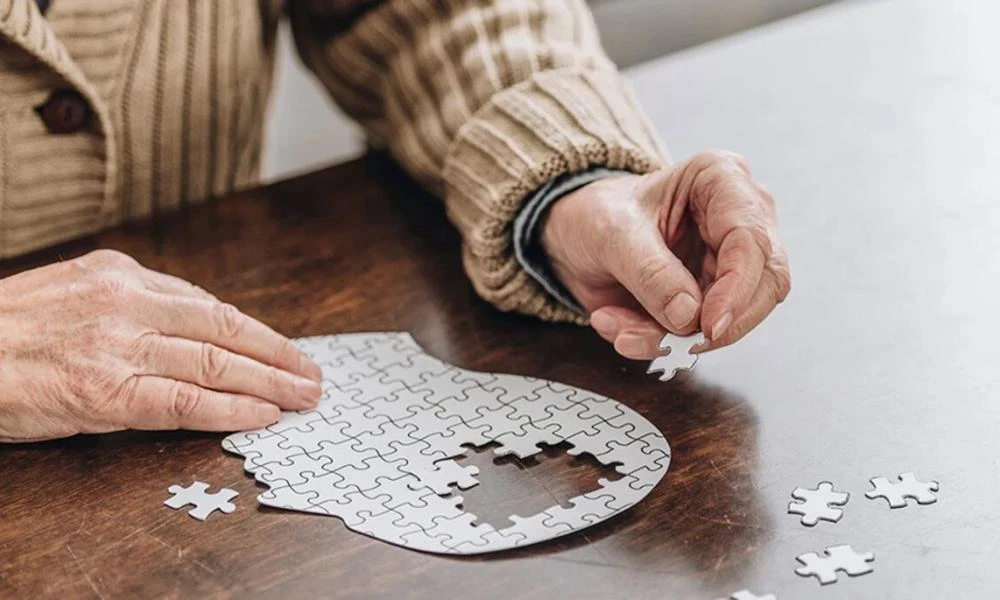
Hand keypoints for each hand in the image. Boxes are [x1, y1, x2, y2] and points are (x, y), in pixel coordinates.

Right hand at [0, 250, 322, 441]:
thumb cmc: (7, 329)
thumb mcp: (72, 291)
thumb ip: (131, 303)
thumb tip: (192, 326)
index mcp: (122, 274)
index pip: (210, 305)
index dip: (257, 331)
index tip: (286, 348)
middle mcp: (128, 303)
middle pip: (226, 330)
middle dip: (279, 354)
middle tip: (312, 373)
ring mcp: (120, 346)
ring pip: (217, 363)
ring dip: (270, 382)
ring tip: (303, 395)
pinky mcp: (106, 392)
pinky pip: (186, 400)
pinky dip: (231, 408)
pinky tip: (262, 414)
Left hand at [541, 151, 790, 358]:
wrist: (576, 234)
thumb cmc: (598, 214)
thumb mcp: (613, 234)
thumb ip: (651, 273)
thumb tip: (690, 315)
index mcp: (721, 179)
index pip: (752, 240)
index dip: (738, 289)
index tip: (708, 325)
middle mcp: (738, 218)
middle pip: (765, 284)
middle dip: (718, 324)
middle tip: (674, 344)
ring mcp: (730, 261)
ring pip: (734, 317)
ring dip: (676, 338)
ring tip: (622, 331)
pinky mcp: (713, 296)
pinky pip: (702, 333)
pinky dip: (661, 341)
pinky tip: (620, 328)